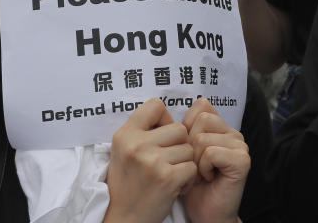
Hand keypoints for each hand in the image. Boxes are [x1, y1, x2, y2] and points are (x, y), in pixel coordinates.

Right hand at [104, 99, 196, 222]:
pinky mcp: (167, 178)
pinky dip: (189, 178)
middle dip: (179, 145)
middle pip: (179, 128)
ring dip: (184, 163)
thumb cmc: (129, 182)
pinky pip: (193, 166)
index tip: (161, 135)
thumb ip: (143, 130)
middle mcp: (137, 145)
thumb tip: (168, 114)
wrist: (125, 218)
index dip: (164, 119)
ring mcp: (152, 161)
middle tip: (167, 162)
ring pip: (189, 148)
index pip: (156, 105)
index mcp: (125, 135)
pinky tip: (176, 185)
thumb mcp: (125, 151)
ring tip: (170, 174)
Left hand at [181, 98, 250, 222]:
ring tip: (201, 173)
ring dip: (195, 160)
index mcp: (221, 128)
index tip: (188, 150)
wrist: (207, 213)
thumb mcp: (184, 153)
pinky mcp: (242, 160)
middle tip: (195, 165)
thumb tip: (166, 110)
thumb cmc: (193, 185)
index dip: (187, 128)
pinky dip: (203, 168)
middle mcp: (233, 133)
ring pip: (203, 138)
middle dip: (190, 145)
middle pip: (201, 119)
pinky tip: (208, 178)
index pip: (201, 107)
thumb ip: (184, 130)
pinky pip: (211, 153)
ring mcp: (240, 145)